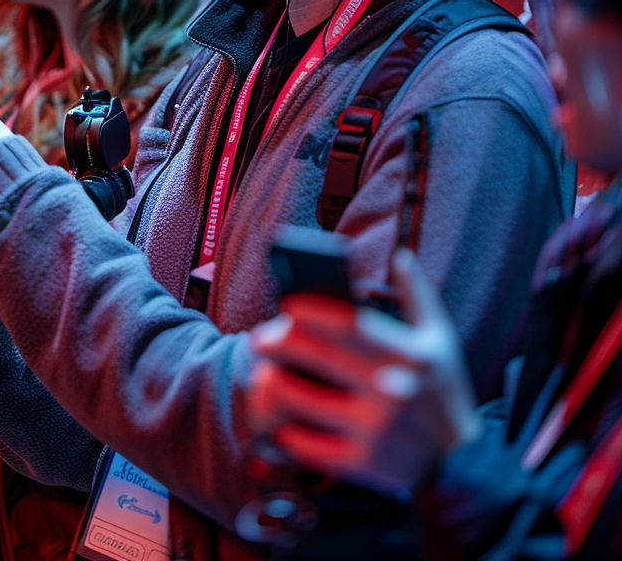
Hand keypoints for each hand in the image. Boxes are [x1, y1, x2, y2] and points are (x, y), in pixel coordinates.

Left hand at [246, 248, 480, 494]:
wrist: (462, 466)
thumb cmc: (442, 391)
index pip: (351, 325)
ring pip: (307, 402)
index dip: (314, 313)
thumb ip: (418, 295)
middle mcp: (393, 391)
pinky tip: (282, 420)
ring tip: (263, 374)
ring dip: (276, 385)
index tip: (288, 305)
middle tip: (260, 338)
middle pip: (321, 357)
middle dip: (282, 343)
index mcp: (410, 355)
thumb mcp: (442, 340)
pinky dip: (290, 431)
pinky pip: (311, 445)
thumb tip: (402, 255)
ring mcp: (377, 430)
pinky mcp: (364, 463)